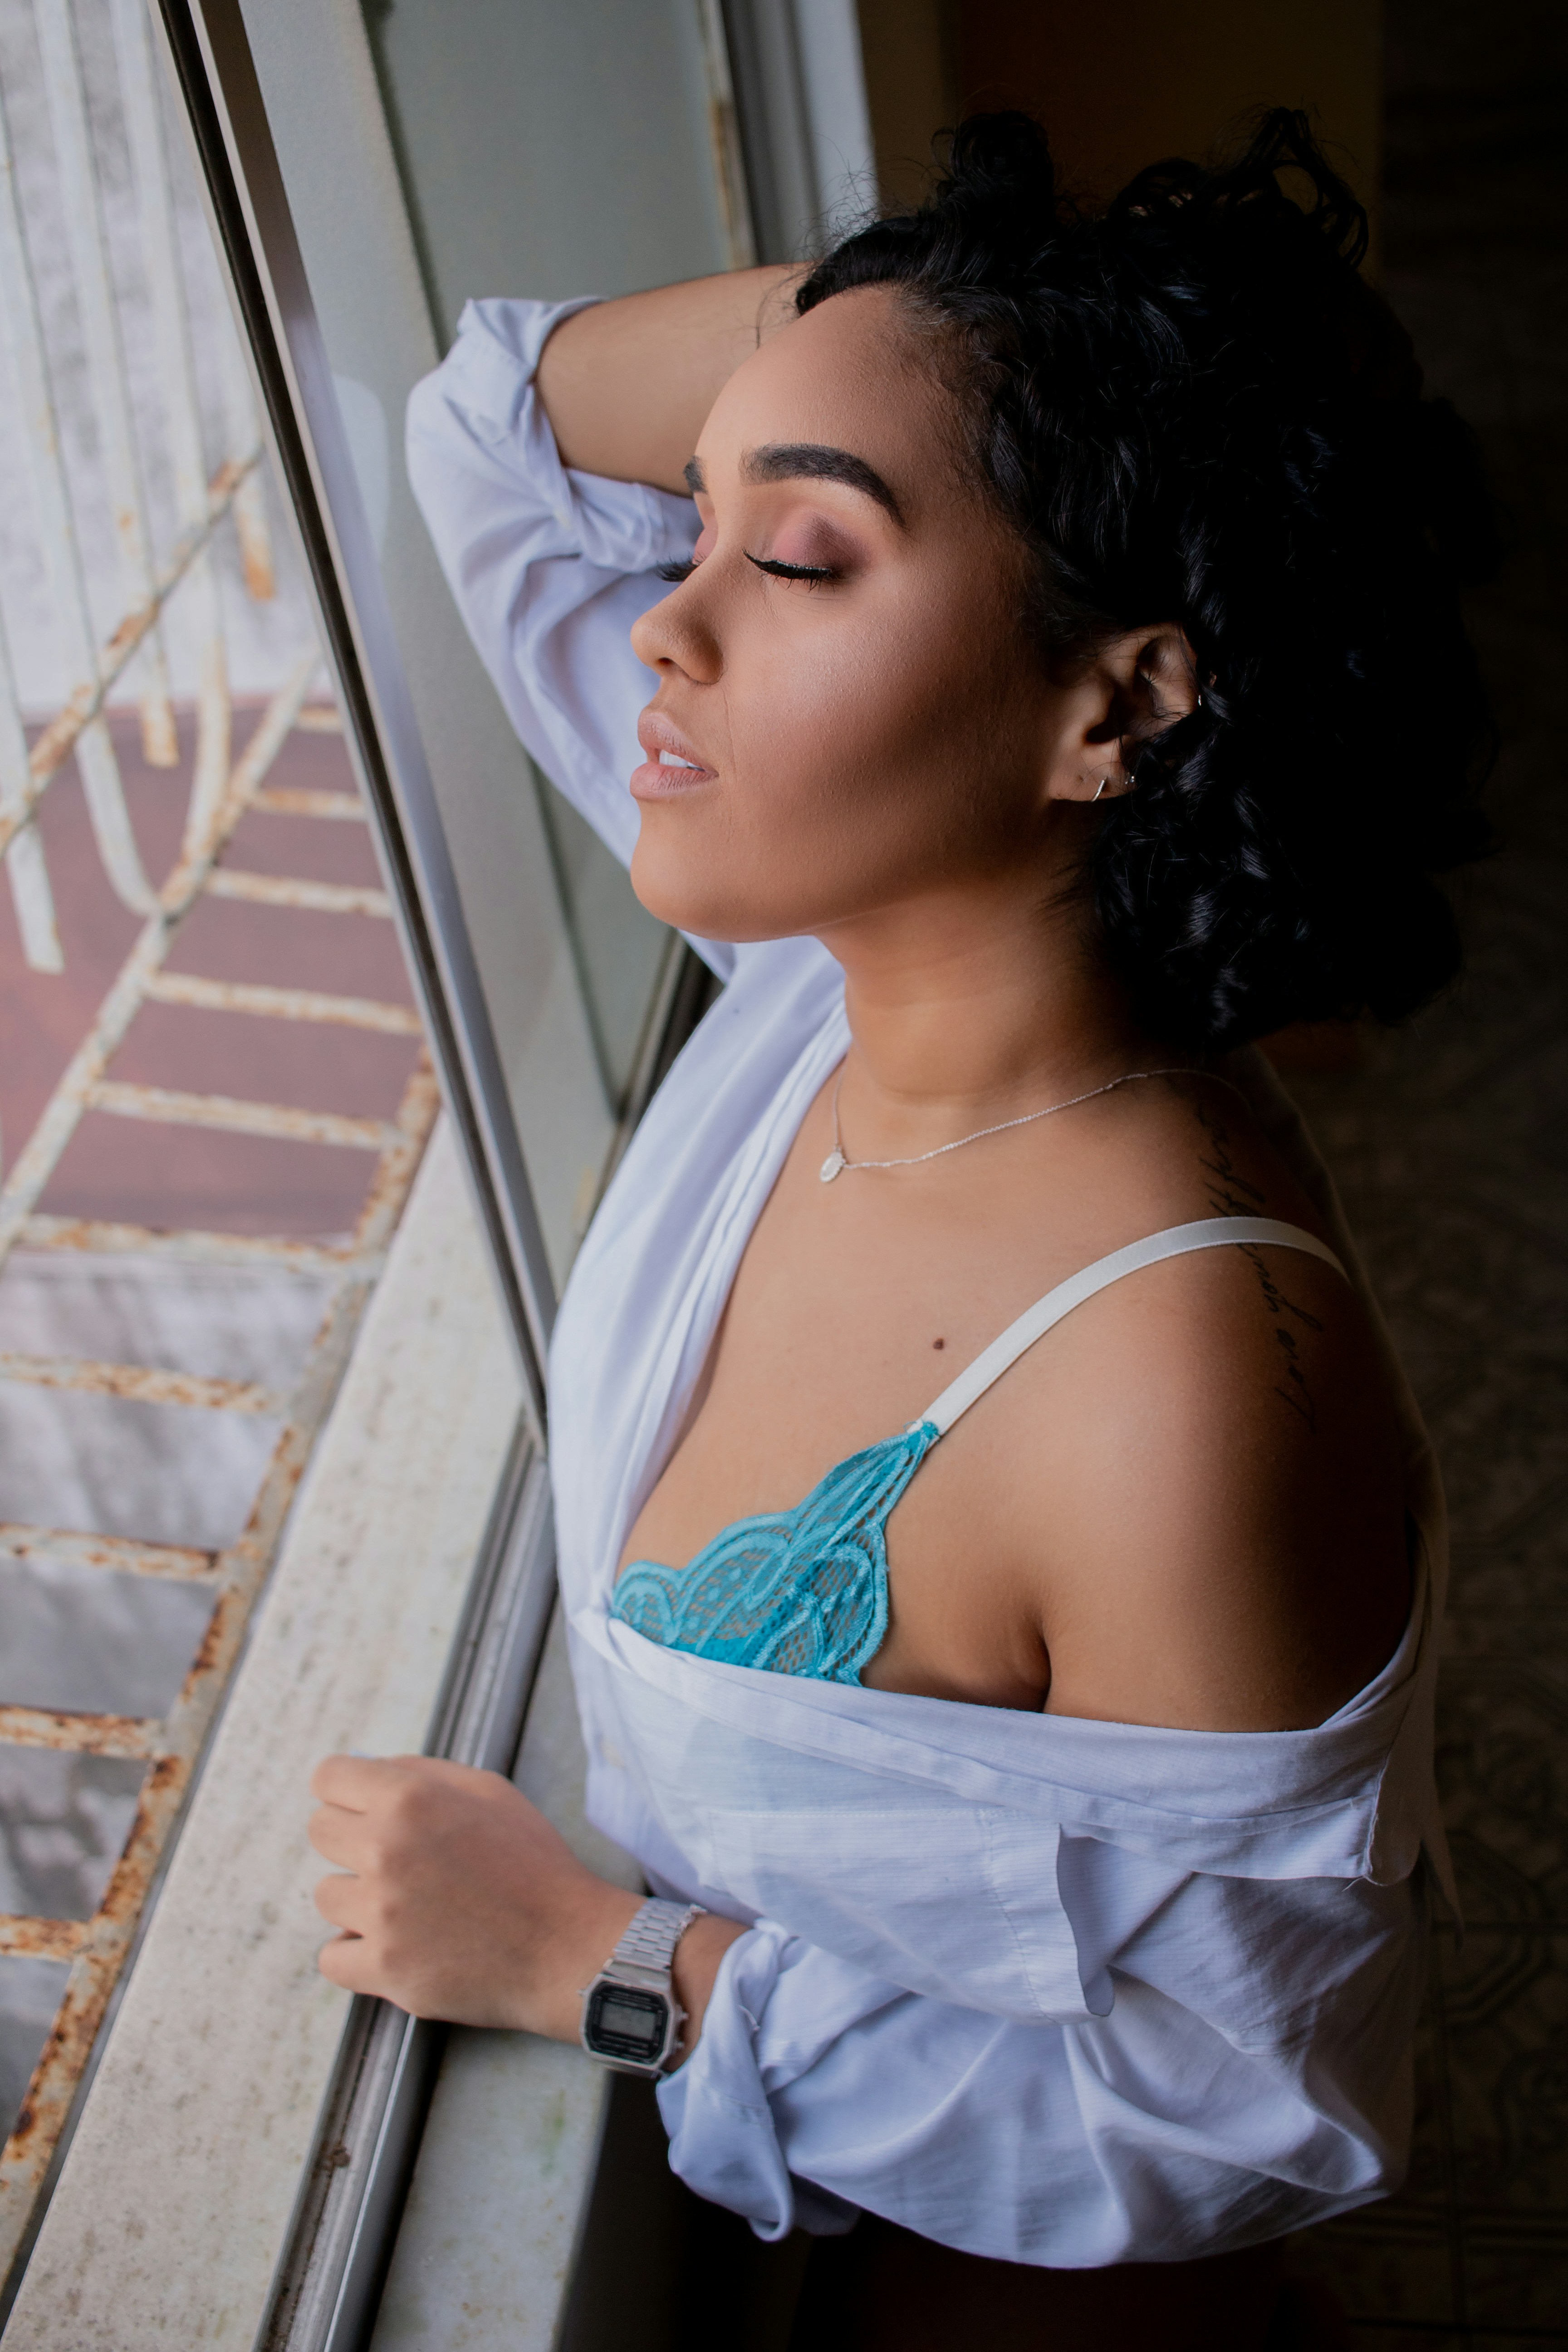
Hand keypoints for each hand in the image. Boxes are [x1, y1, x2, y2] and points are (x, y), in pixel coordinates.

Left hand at [308, 1753, 638, 2038]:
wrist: (566, 1947)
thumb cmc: (532, 1863)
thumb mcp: (490, 1791)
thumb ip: (423, 1773)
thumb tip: (369, 1769)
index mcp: (411, 1799)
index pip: (328, 1778)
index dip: (345, 1789)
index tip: (361, 1806)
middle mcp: (387, 1850)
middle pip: (319, 1831)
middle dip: (352, 1839)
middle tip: (396, 1858)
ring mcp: (382, 1914)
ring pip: (326, 1895)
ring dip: (358, 1899)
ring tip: (408, 1906)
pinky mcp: (384, 1969)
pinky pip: (331, 1956)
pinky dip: (356, 1953)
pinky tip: (394, 1944)